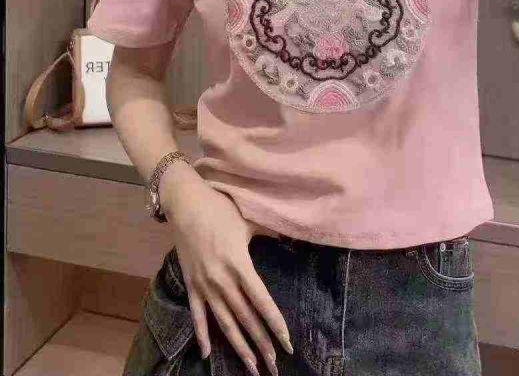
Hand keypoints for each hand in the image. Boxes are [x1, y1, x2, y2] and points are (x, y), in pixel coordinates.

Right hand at [163, 175, 289, 375]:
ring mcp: (204, 285)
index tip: (287, 342)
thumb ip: (270, 233)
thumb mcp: (249, 221)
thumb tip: (289, 239)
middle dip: (261, 343)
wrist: (186, 203)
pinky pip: (197, 315)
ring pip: (224, 322)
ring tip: (251, 366)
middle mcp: (222, 280)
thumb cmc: (221, 209)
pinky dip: (202, 335)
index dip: (275, 324)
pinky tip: (207, 354)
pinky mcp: (190, 285)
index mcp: (240, 265)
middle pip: (246, 318)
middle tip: (275, 366)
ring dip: (239, 346)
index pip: (262, 302)